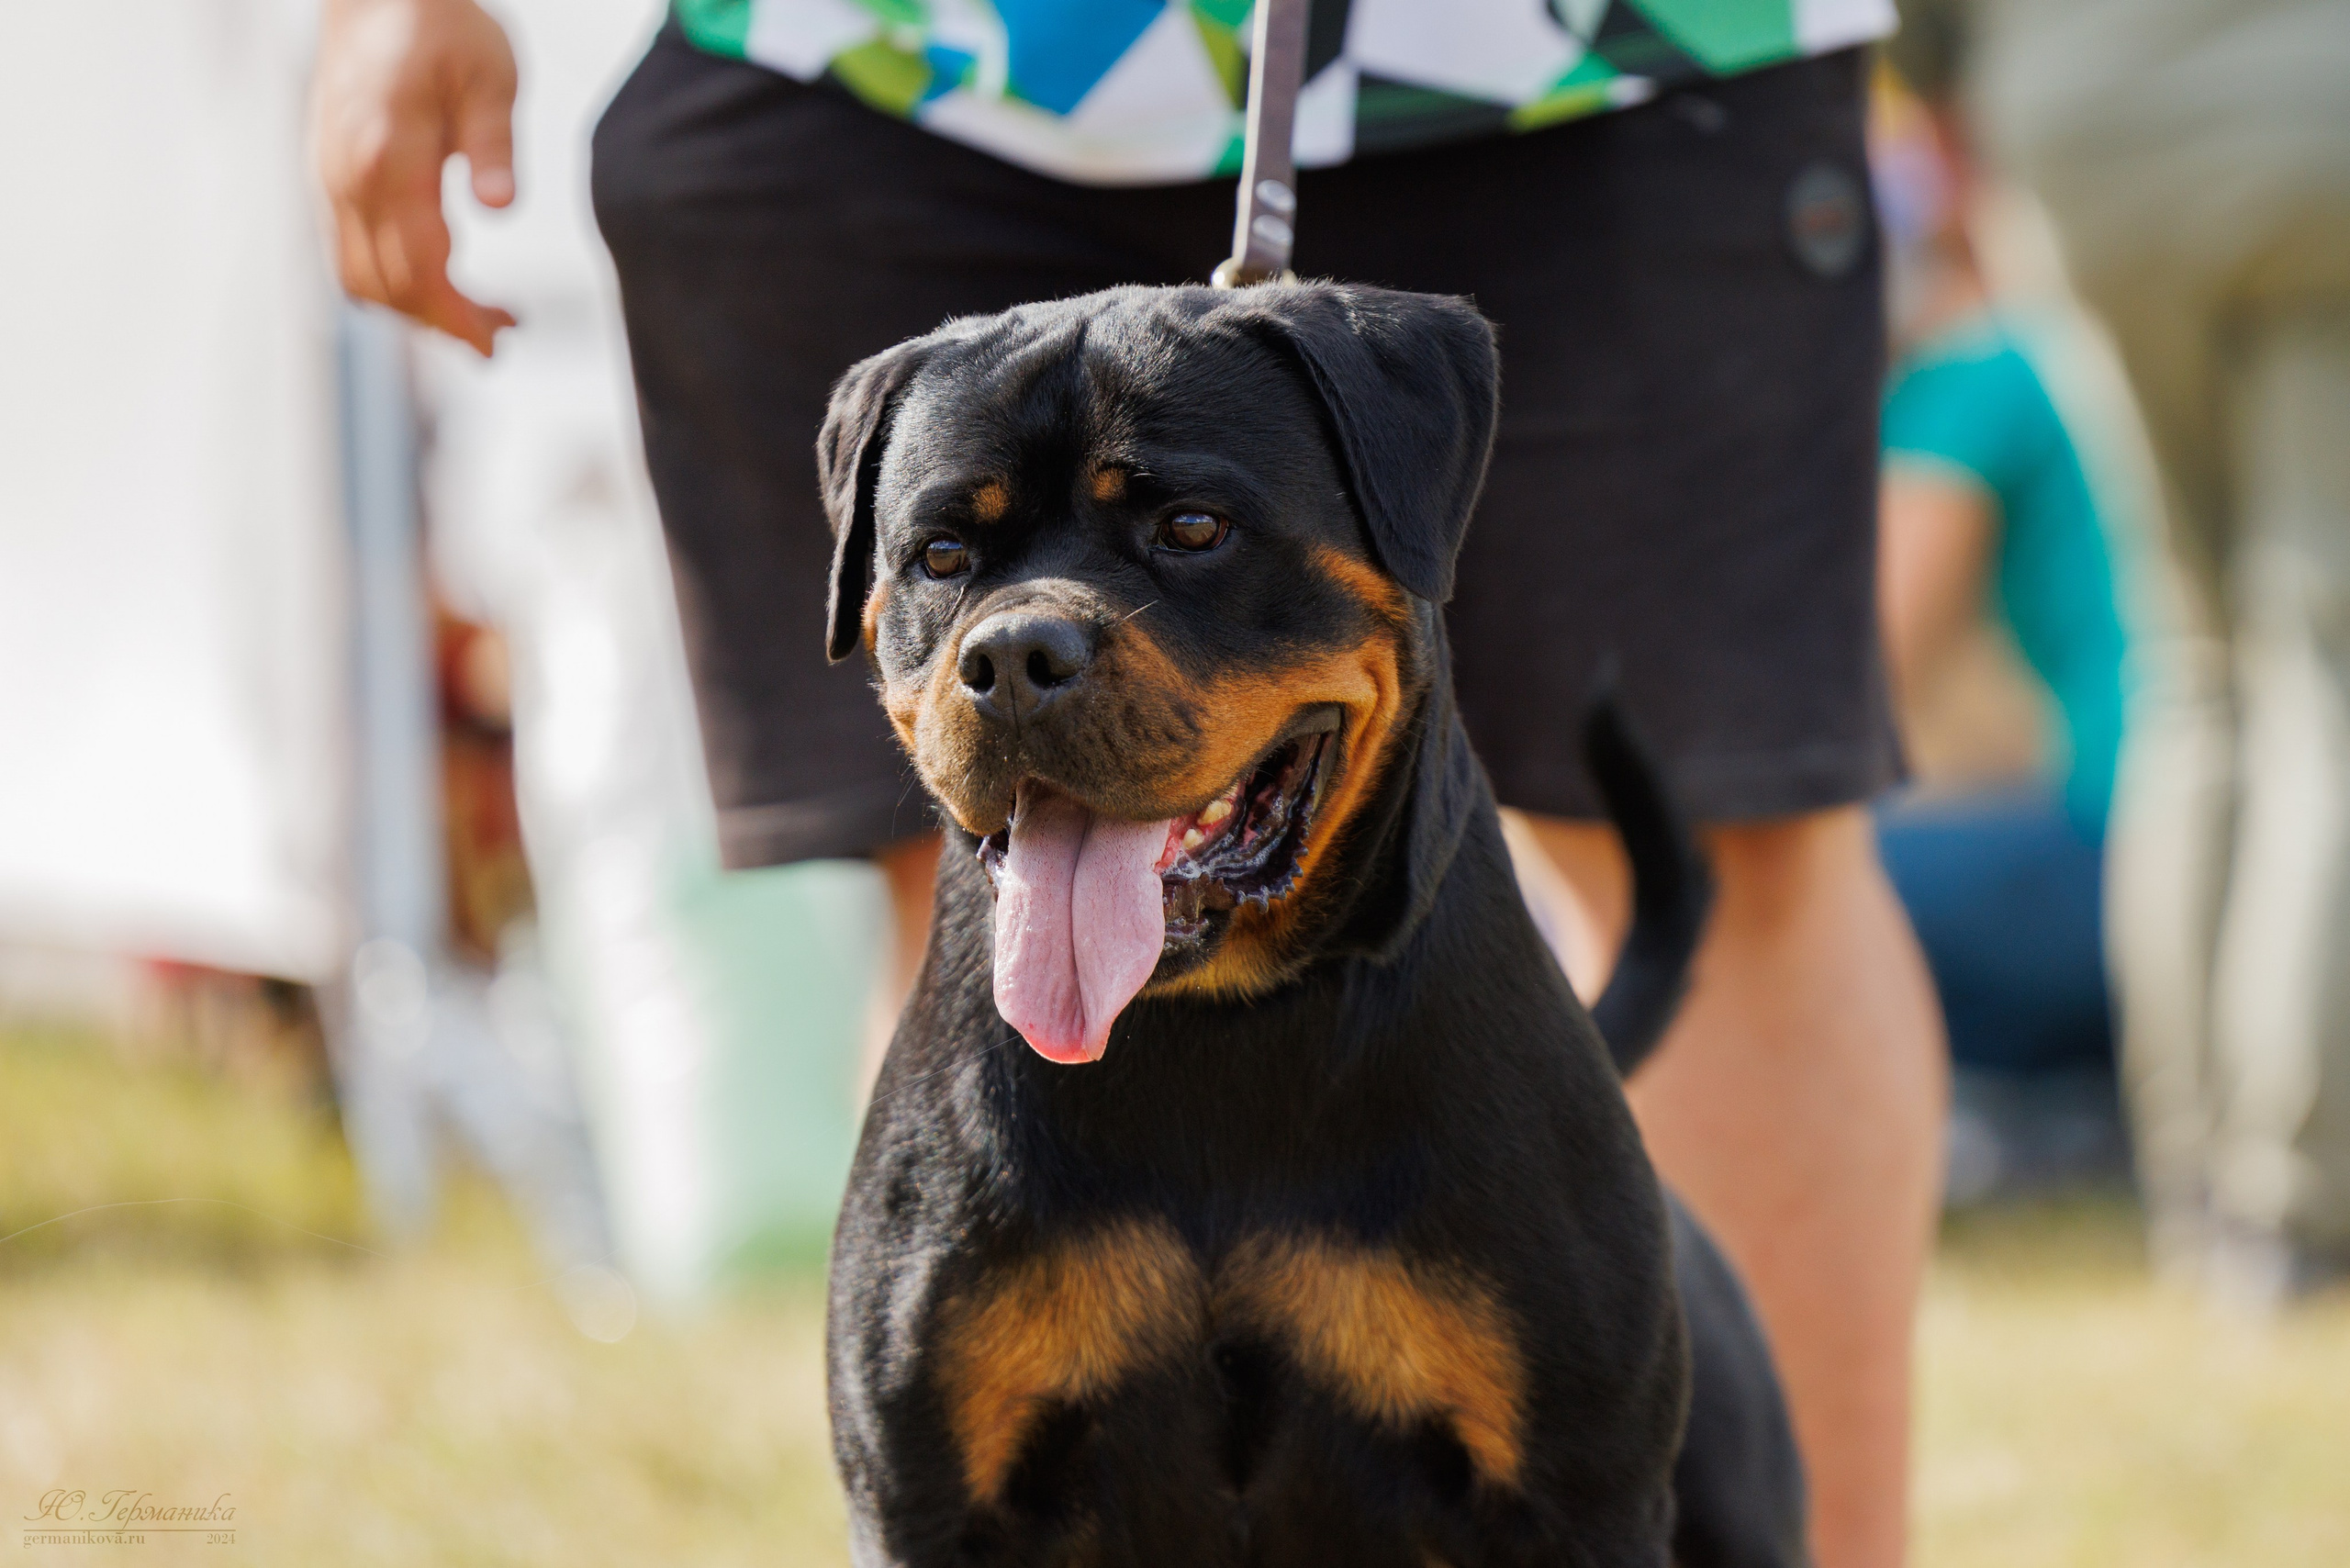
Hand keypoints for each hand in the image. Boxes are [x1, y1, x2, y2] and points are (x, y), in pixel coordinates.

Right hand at [313, 0, 518, 354]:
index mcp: (389, 156)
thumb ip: (494, 144)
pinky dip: (391, 283)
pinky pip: (348, 254)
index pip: (421, 267)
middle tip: (501, 334)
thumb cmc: (442, 27)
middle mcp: (347, 178)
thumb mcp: (490, 76)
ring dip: (415, 311)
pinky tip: (437, 280)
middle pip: (388, 287)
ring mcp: (329, 180)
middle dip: (444, 324)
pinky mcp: (327, 179)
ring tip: (475, 316)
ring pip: (360, 279)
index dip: (458, 317)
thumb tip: (500, 208)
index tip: (497, 342)